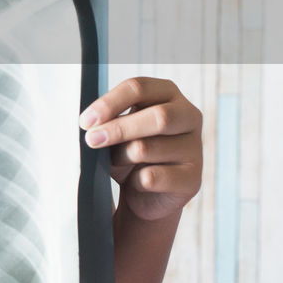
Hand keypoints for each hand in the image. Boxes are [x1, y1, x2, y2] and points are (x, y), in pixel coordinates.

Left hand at [79, 77, 201, 222]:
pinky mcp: (193, 179)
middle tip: (91, 141)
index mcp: (168, 94)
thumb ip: (108, 122)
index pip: (139, 88)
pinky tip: (135, 182)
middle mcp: (189, 116)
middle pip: (158, 116)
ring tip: (117, 163)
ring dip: (122, 157)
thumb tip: (91, 126)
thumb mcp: (117, 131)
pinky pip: (153, 177)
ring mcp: (195, 148)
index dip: (110, 102)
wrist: (145, 194)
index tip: (86, 121)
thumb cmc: (129, 152)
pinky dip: (134, 181)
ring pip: (148, 148)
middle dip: (118, 129)